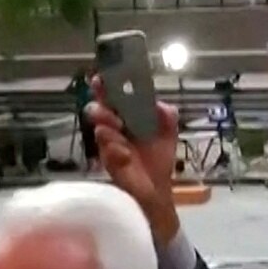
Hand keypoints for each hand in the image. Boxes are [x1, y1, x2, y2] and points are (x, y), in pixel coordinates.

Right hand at [89, 96, 182, 245]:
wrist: (157, 190)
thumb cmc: (158, 161)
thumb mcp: (168, 133)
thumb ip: (167, 115)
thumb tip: (161, 105)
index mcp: (127, 118)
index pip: (113, 97)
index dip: (107, 86)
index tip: (102, 77)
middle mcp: (114, 128)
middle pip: (99, 108)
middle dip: (100, 100)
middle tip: (104, 97)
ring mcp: (109, 145)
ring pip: (100, 127)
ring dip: (107, 121)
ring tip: (117, 125)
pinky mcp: (109, 161)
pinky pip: (107, 149)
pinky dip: (115, 146)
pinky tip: (125, 150)